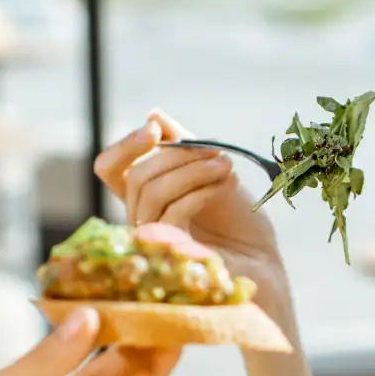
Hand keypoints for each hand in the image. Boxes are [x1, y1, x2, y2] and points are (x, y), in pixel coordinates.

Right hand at [94, 110, 290, 313]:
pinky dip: (201, 190)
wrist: (264, 259)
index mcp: (145, 198)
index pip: (110, 169)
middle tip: (217, 151)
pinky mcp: (172, 254)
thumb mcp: (210, 171)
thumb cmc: (238, 220)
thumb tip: (153, 115)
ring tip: (227, 165)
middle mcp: (142, 220)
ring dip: (193, 170)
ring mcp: (154, 240)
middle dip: (177, 155)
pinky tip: (228, 184)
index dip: (125, 146)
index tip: (154, 129)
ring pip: (151, 192)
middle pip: (136, 176)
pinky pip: (172, 212)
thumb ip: (182, 146)